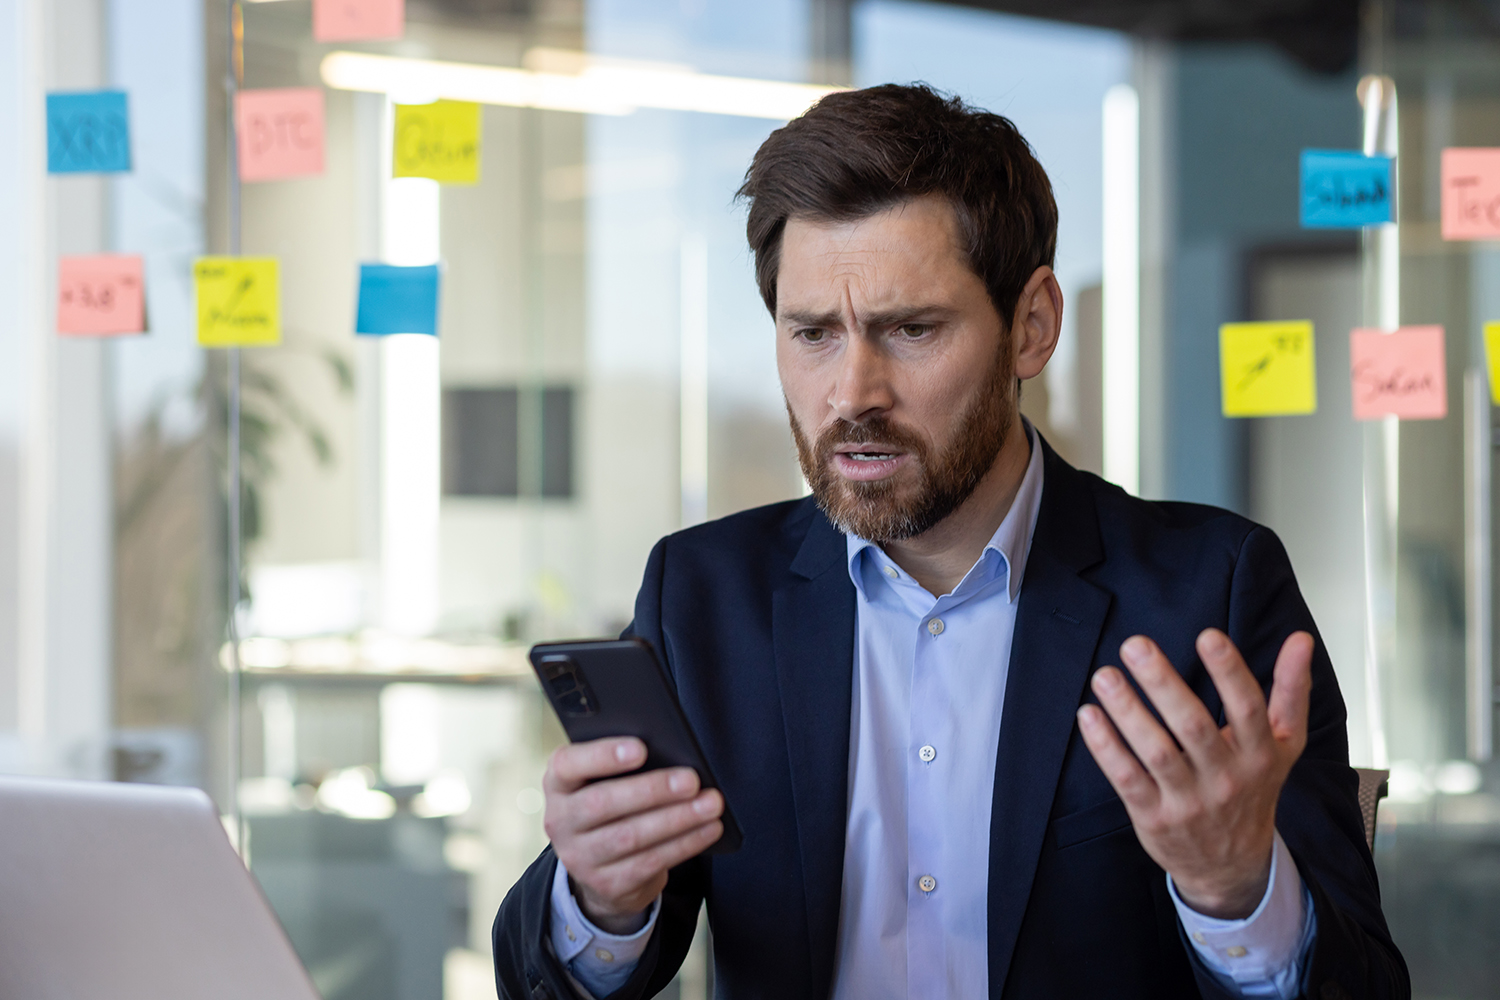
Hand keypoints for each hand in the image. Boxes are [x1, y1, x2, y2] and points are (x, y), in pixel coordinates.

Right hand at [542, 737, 723, 933]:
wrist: (598, 865)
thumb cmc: (610, 804)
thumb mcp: (601, 780)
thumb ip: (620, 765)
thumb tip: (671, 752)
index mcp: (559, 784)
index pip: (568, 765)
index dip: (602, 756)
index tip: (641, 748)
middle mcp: (561, 821)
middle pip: (603, 803)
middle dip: (652, 790)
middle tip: (691, 780)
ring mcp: (580, 858)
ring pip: (630, 837)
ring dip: (677, 819)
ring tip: (710, 804)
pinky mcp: (607, 883)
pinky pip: (650, 862)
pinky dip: (685, 843)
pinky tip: (708, 829)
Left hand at [1076, 629, 1311, 918]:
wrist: (1232, 867)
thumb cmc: (1253, 789)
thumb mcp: (1283, 745)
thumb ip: (1290, 690)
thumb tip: (1301, 639)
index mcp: (1259, 754)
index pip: (1248, 709)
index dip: (1230, 672)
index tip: (1208, 636)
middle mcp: (1226, 777)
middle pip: (1194, 726)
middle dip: (1163, 683)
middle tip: (1135, 645)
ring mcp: (1189, 800)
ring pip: (1157, 752)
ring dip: (1128, 711)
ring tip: (1105, 677)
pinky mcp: (1155, 817)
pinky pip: (1127, 779)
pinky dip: (1106, 748)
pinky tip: (1090, 716)